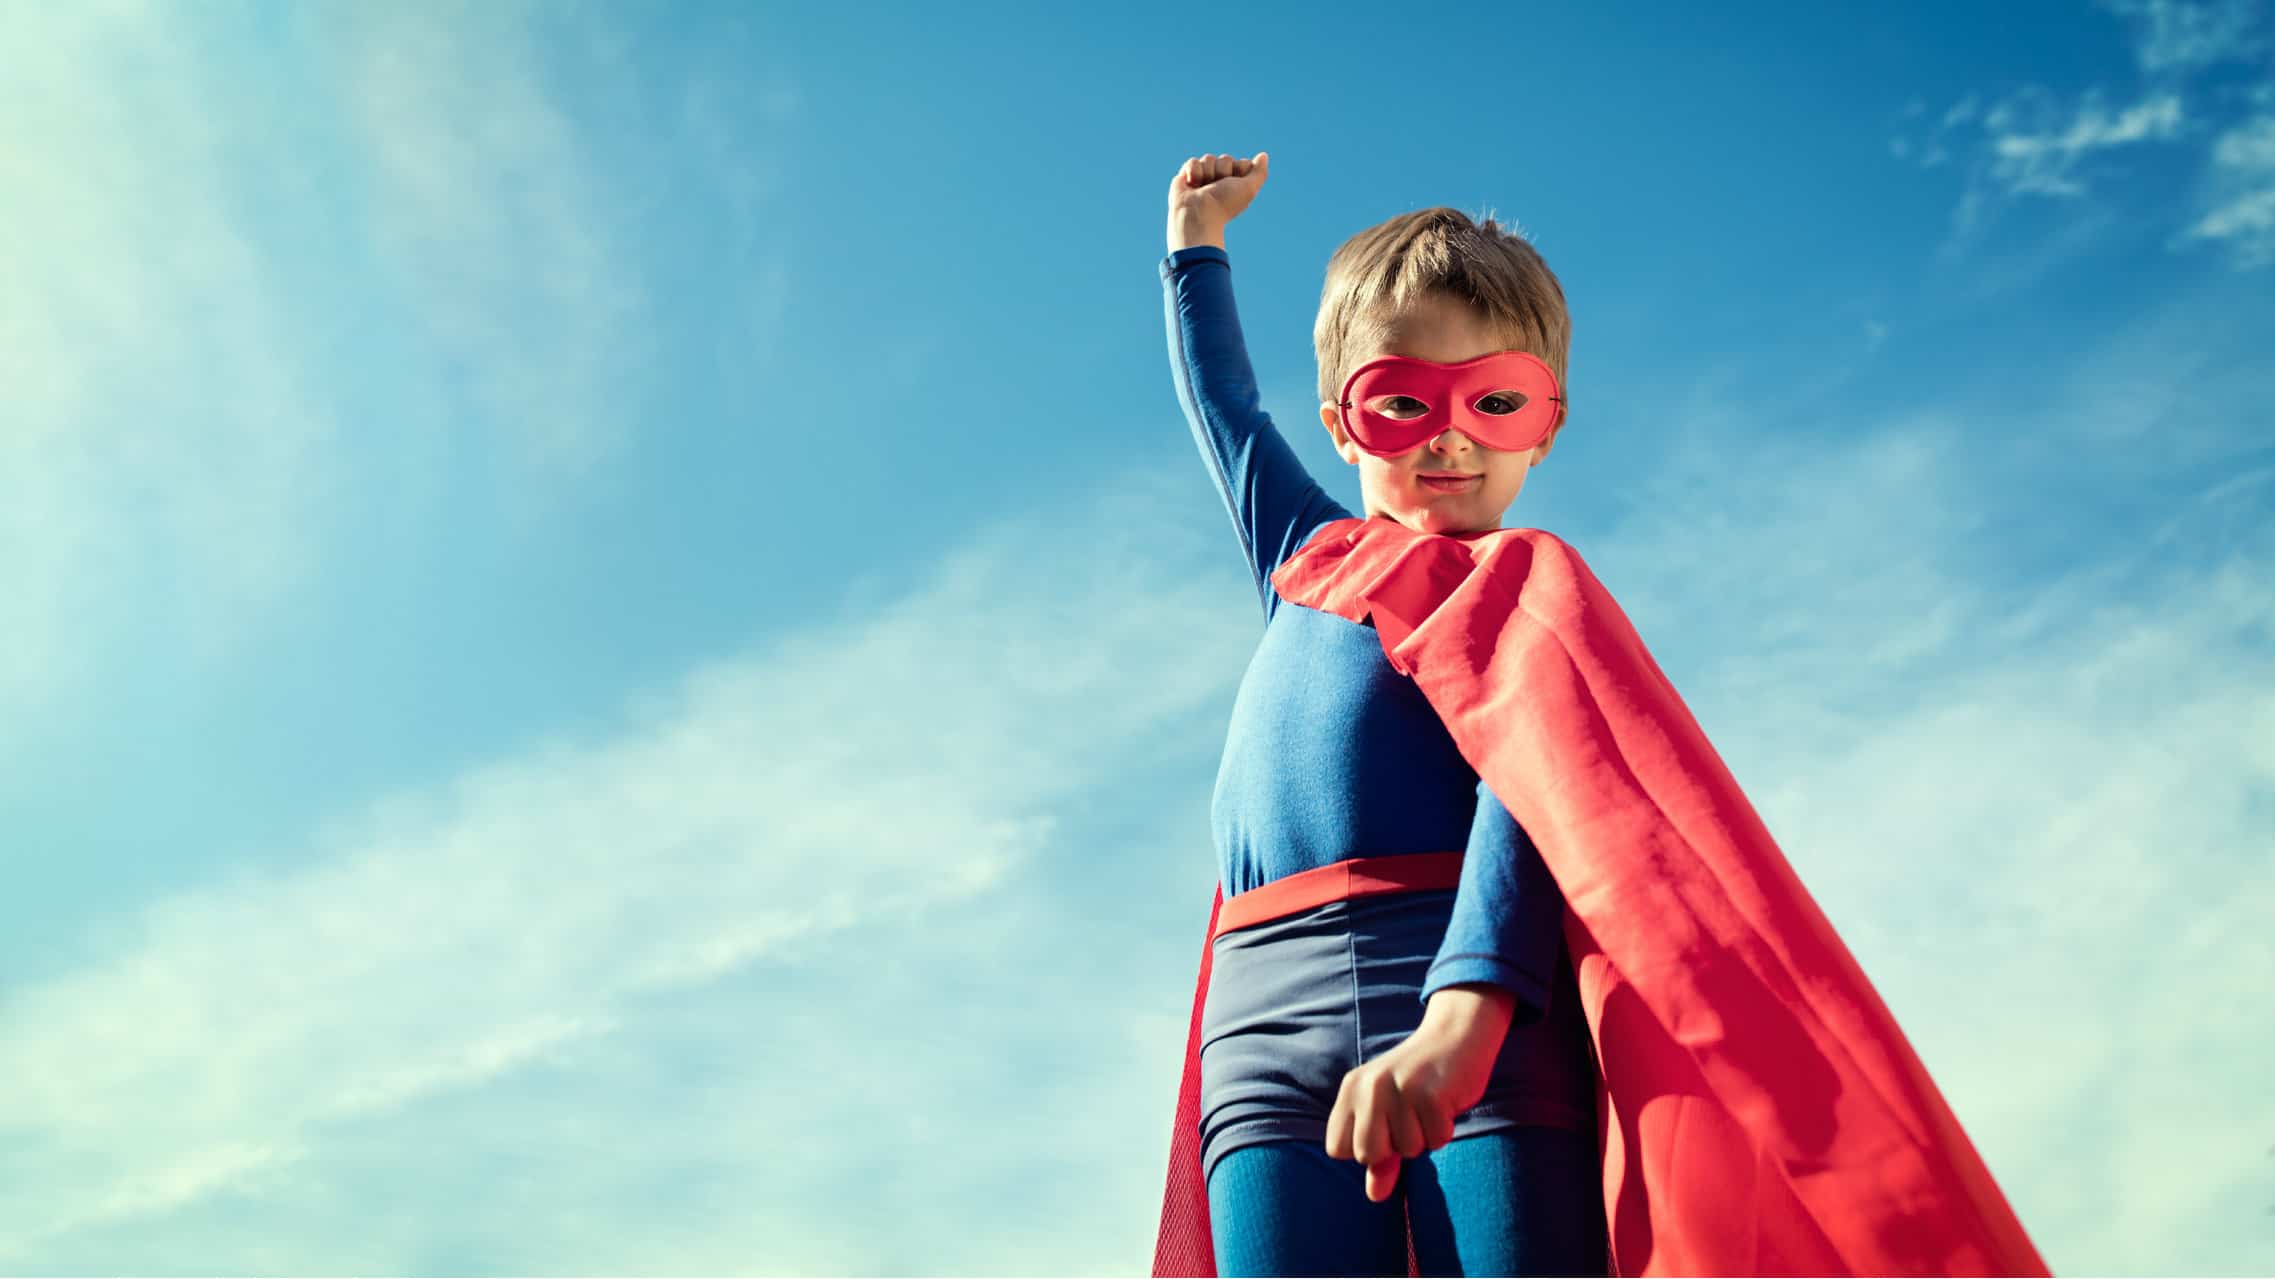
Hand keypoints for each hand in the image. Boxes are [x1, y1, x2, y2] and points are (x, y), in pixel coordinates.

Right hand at [1165, 151, 1268, 248]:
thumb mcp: (1249, 188)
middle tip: (1216, 189)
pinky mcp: (1187, 175)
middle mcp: (1221, 180)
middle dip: (1221, 172)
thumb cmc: (1224, 205)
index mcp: (1236, 184)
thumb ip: (1260, 172)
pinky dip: (1193, 173)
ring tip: (1202, 189)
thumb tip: (1263, 155)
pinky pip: (1193, 161)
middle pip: (1225, 159)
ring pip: (1208, 158)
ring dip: (1206, 173)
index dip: (1239, 172)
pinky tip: (1192, 186)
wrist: (1197, 213)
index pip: (1243, 163)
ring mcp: (1204, 177)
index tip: (1234, 187)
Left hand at [1325, 991, 1511, 1202]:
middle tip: (1410, 1117)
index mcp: (1351, 1088)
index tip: (1385, 1130)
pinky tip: (1445, 1103)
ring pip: (1407, 1151)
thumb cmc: (1420, 1082)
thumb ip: (1380, 1157)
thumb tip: (1375, 1196)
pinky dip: (1444, 1130)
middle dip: (1395, 1148)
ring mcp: (1399, 1089)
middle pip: (1368, 1155)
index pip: (1338, 1149)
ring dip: (1425, 1137)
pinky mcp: (1430, 1094)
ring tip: (1428, 1106)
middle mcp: (1370, 1087)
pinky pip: (1436, 1140)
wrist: (1456, 1036)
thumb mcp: (1391, 1115)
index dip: (1365, 1151)